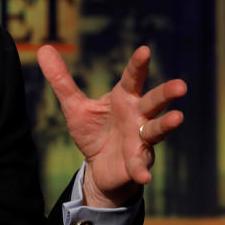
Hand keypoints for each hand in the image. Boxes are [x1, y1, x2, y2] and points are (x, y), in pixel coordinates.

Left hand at [37, 45, 186, 207]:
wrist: (98, 167)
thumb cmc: (93, 131)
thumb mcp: (74, 106)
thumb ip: (61, 80)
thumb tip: (44, 49)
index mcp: (124, 98)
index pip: (132, 78)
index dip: (138, 65)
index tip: (145, 50)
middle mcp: (137, 116)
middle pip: (154, 102)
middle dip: (166, 94)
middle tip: (181, 85)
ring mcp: (140, 140)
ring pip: (156, 130)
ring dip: (166, 125)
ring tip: (177, 118)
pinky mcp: (136, 163)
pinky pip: (140, 165)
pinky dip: (141, 170)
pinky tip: (143, 176)